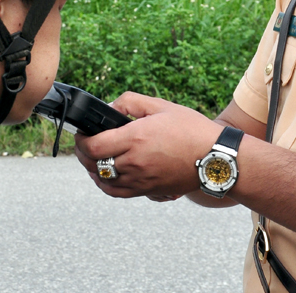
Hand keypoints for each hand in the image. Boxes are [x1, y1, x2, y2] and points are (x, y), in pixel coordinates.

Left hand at [73, 92, 222, 198]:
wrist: (215, 157)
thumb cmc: (191, 129)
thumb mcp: (161, 106)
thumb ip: (131, 102)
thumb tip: (110, 107)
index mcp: (135, 138)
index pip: (93, 146)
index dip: (80, 140)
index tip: (81, 132)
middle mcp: (134, 162)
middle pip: (94, 164)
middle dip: (82, 153)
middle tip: (83, 143)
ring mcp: (141, 180)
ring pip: (103, 181)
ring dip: (92, 169)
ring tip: (91, 158)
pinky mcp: (148, 191)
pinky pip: (117, 193)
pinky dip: (105, 185)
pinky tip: (104, 176)